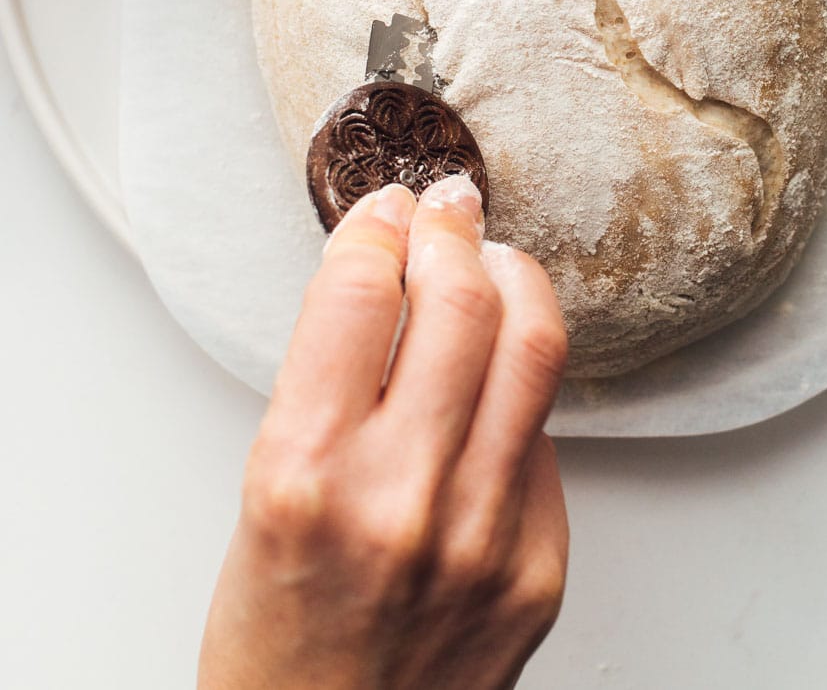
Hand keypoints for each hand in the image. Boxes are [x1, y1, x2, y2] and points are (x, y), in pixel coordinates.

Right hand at [199, 177, 569, 689]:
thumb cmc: (278, 636)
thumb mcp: (263, 498)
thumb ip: (331, 386)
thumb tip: (392, 275)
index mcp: (305, 474)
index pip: (357, 294)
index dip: (375, 227)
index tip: (383, 209)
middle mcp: (401, 496)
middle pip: (462, 299)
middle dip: (454, 228)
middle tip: (447, 210)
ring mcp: (484, 533)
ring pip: (532, 345)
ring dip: (514, 277)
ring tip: (495, 261)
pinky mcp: (541, 564)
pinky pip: (544, 434)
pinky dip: (519, 382)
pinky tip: (498, 375)